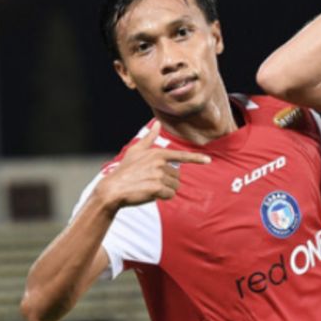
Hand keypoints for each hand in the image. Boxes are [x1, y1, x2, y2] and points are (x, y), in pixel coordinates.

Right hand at [96, 121, 210, 209]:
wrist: (112, 189)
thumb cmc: (125, 171)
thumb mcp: (135, 151)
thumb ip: (149, 138)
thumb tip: (157, 123)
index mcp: (157, 154)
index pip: (181, 156)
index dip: (196, 159)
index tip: (208, 160)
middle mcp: (160, 163)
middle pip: (177, 176)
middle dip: (167, 181)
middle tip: (149, 181)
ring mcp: (158, 175)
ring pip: (174, 187)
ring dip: (164, 190)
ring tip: (148, 186)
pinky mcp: (157, 187)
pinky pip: (169, 195)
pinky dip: (161, 197)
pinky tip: (149, 193)